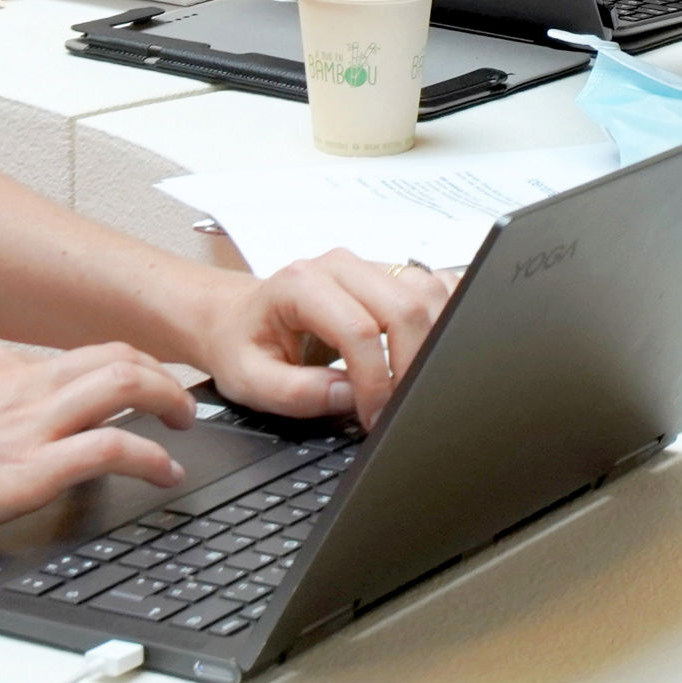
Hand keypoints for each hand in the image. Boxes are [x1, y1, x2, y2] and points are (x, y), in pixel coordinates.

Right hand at [0, 341, 200, 553]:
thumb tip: (7, 413)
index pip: (78, 356)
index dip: (122, 368)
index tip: (142, 385)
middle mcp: (20, 385)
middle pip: (117, 354)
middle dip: (161, 373)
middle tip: (182, 401)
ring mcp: (27, 425)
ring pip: (126, 383)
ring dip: (171, 400)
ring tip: (186, 424)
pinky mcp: (28, 471)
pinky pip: (113, 448)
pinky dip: (153, 455)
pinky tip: (166, 472)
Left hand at [183, 250, 454, 429]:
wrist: (237, 315)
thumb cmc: (241, 343)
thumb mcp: (250, 379)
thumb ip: (297, 392)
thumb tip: (350, 397)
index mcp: (301, 284)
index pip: (359, 330)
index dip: (375, 382)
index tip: (374, 418)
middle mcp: (340, 265)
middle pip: (404, 307)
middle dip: (412, 366)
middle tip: (400, 407)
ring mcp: (368, 264)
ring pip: (426, 293)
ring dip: (433, 342)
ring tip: (411, 384)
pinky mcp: (388, 272)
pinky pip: (433, 285)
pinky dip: (444, 315)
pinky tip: (434, 346)